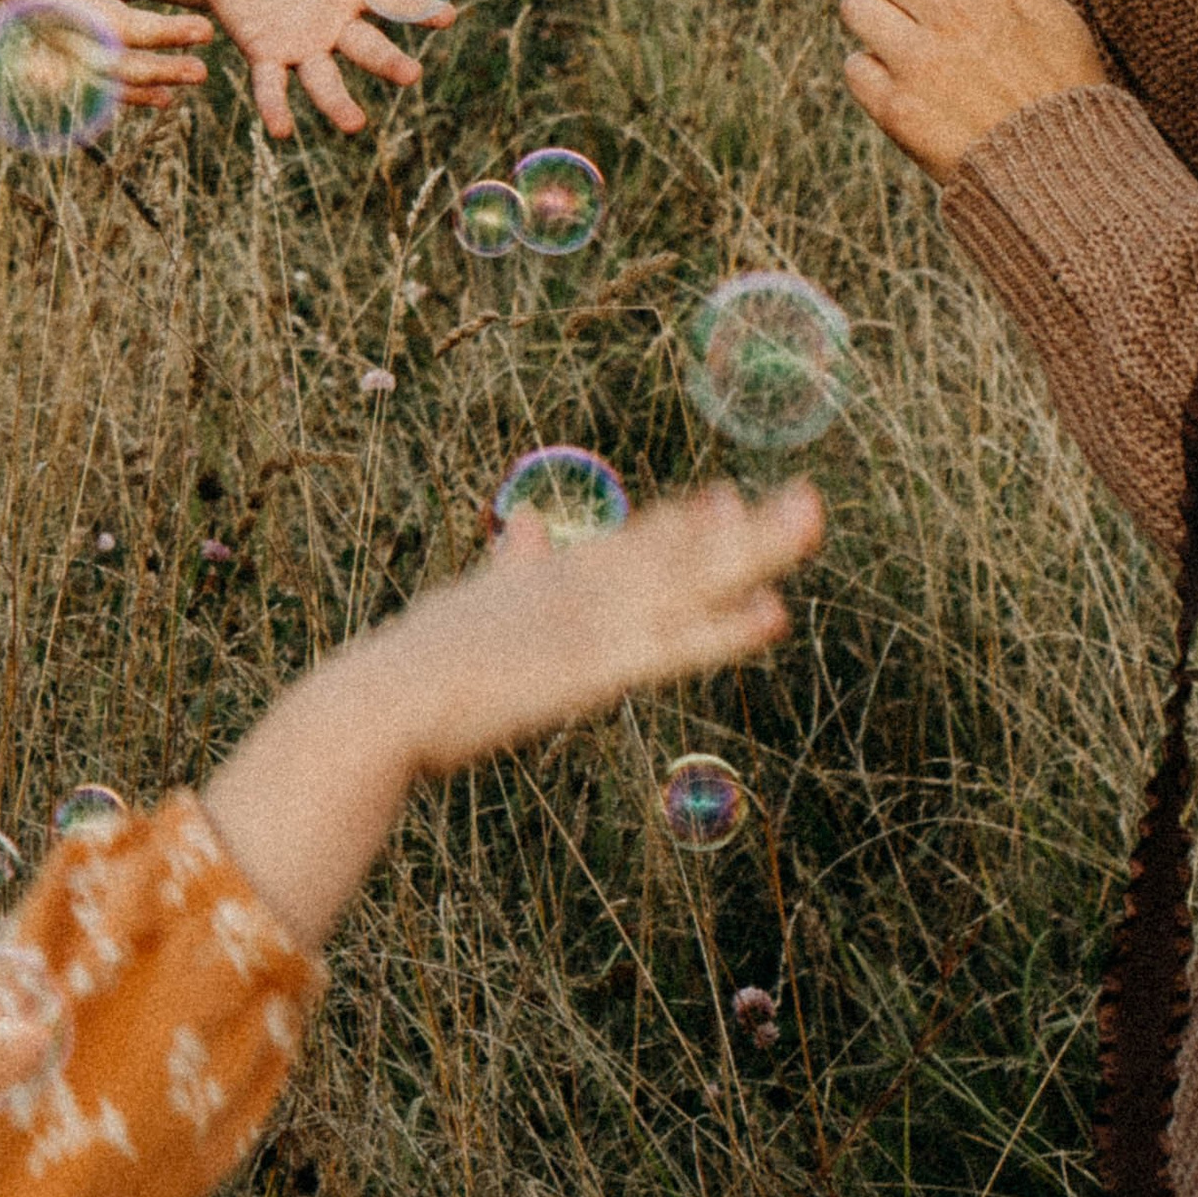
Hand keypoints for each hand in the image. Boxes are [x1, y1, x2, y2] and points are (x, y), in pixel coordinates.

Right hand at [0, 0, 212, 111]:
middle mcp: (50, 3)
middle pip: (105, 27)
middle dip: (157, 34)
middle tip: (205, 31)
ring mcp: (52, 34)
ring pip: (104, 66)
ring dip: (152, 73)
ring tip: (200, 73)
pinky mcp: (57, 53)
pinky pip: (93, 84)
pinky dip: (127, 95)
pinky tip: (167, 97)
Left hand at [197, 0, 455, 138]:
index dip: (420, 7)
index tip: (448, 17)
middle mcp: (333, 24)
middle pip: (366, 47)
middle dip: (387, 62)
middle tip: (411, 76)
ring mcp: (300, 44)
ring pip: (323, 79)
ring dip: (337, 102)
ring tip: (354, 125)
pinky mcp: (264, 53)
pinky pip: (272, 84)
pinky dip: (276, 106)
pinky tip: (282, 130)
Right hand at [201, 479, 821, 953]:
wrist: (386, 700)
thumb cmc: (416, 663)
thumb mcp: (471, 600)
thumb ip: (508, 565)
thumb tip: (525, 523)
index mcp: (556, 575)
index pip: (636, 541)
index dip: (687, 522)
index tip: (727, 496)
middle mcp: (584, 587)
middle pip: (680, 549)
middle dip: (747, 526)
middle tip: (809, 497)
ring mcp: (593, 623)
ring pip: (692, 580)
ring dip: (757, 551)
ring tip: (811, 520)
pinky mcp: (594, 667)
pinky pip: (676, 646)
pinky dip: (727, 629)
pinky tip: (774, 614)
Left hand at [839, 0, 1105, 173]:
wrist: (1062, 173)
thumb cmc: (1059, 79)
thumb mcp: (1050, 4)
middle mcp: (952, 14)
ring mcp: (920, 63)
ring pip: (853, 5)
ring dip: (872, 15)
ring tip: (905, 33)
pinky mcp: (896, 109)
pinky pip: (854, 65)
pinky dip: (873, 71)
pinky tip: (907, 81)